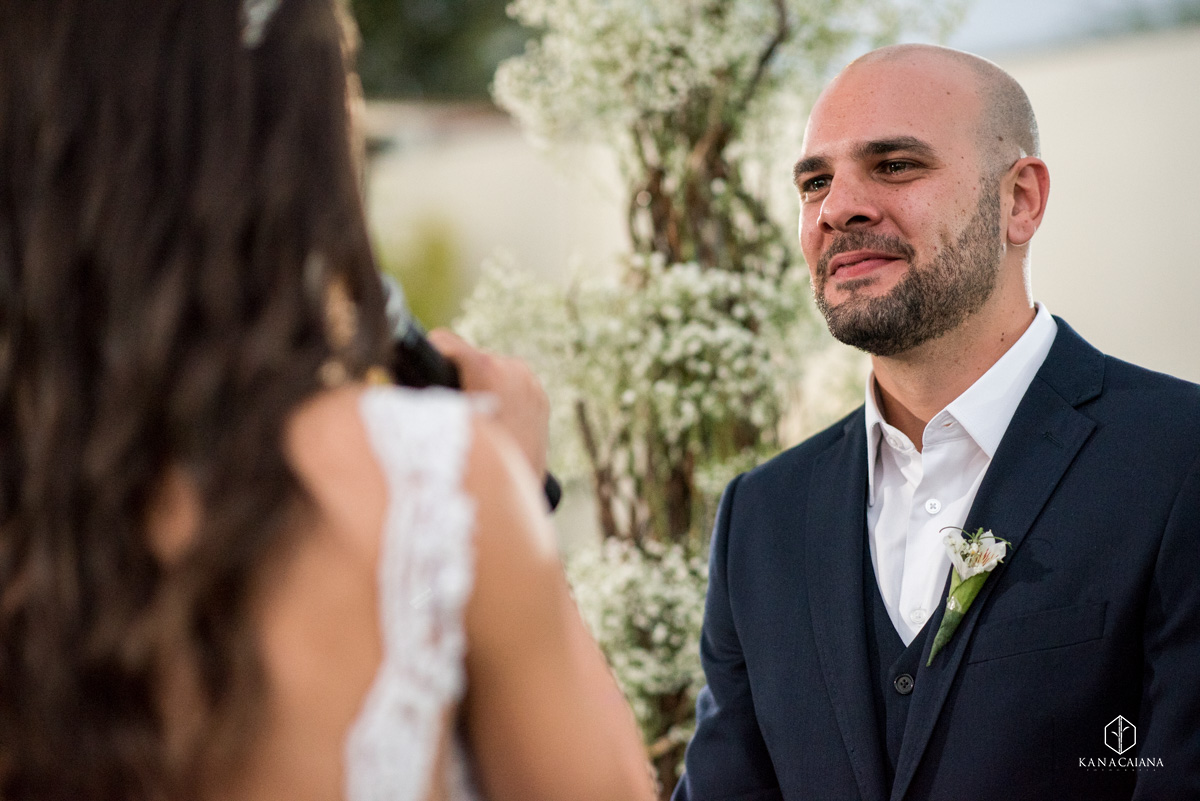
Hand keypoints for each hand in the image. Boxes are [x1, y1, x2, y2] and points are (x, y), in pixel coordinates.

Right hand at [427, 329, 549, 478]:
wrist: (522, 492)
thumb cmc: (477, 466)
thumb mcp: (445, 429)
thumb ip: (426, 401)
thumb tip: (394, 384)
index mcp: (487, 369)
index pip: (446, 342)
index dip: (428, 354)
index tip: (416, 366)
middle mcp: (512, 368)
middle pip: (469, 359)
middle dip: (455, 377)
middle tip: (448, 406)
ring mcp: (530, 381)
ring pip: (490, 370)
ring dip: (478, 385)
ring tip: (472, 417)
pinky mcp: (540, 394)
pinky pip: (511, 385)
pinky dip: (499, 396)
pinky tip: (492, 420)